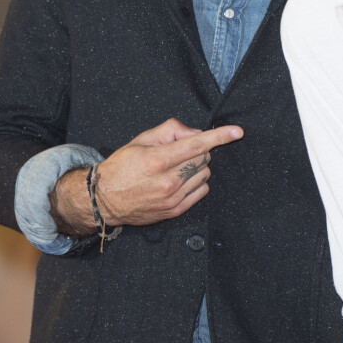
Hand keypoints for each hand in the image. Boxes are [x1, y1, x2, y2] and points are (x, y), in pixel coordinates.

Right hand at [52, 118, 242, 233]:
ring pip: (204, 174)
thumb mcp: (141, 140)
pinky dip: (197, 181)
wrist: (104, 199)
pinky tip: (181, 179)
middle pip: (203, 158)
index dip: (219, 136)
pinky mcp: (175, 211)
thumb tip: (195, 133)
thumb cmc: (122, 166)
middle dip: (198, 149)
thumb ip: (171, 131)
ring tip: (177, 166)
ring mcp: (172, 198)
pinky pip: (202, 190)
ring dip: (198, 166)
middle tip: (180, 151)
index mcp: (158, 160)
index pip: (197, 144)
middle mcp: (168, 181)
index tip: (237, 131)